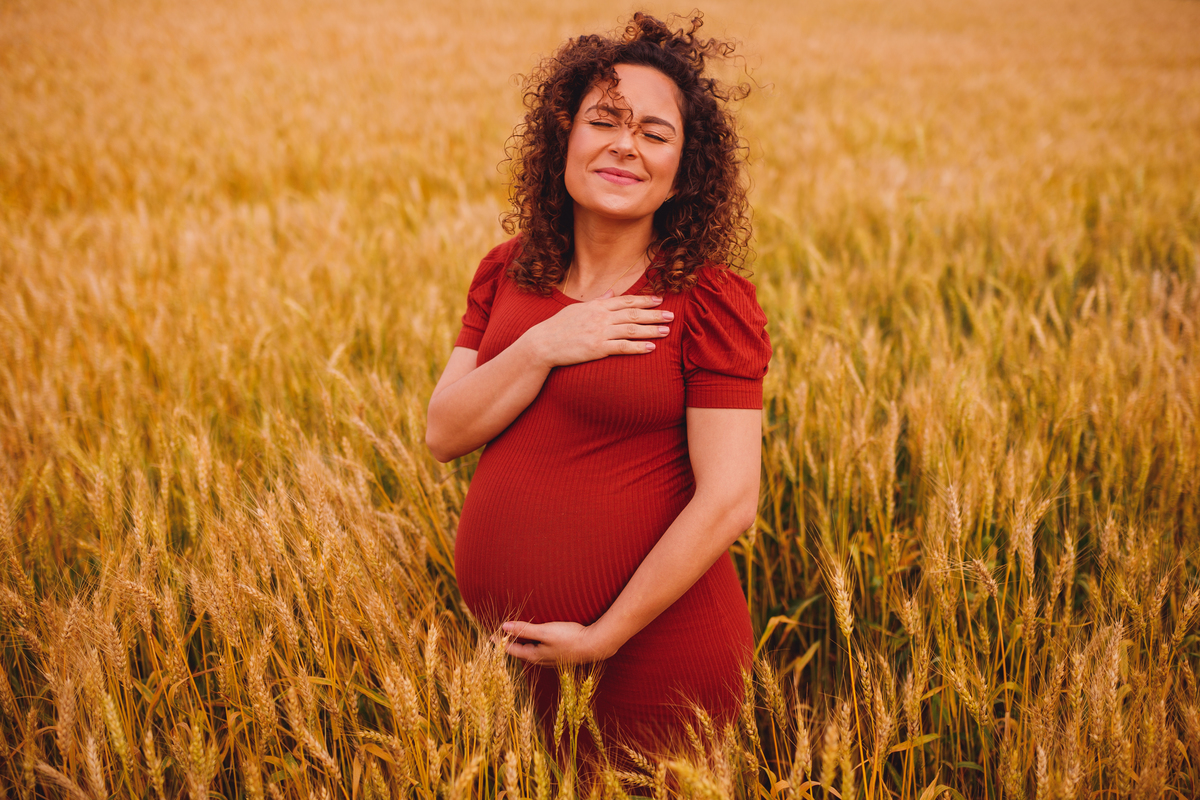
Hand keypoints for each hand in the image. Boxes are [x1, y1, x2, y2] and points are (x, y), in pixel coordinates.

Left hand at [499, 620, 615, 665]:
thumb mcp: (544, 632)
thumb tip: (504, 626)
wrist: (594, 646)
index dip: (500, 642)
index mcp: (534, 656)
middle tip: (500, 636)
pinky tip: (537, 641)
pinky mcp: (559, 656)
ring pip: (530, 652)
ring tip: (516, 637)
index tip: (489, 636)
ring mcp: (550, 659)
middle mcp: (540, 660)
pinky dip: (533, 644)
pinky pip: (540, 651)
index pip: (510, 649)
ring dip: (522, 644)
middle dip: (509, 644)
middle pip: (520, 652)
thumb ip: (524, 629)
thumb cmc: (568, 638)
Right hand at [524, 292, 672, 367]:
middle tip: (671, 315)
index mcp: (597, 306)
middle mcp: (601, 317)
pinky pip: (622, 347)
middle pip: (633, 313)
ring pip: (632, 329)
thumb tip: (611, 293)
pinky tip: (651, 348)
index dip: (644, 300)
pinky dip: (638, 347)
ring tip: (666, 331)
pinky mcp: (598, 348)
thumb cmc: (558, 327)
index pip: (626, 301)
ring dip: (651, 330)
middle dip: (654, 314)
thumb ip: (597, 301)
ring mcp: (600, 332)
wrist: (543, 344)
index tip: (659, 300)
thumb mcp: (577, 309)